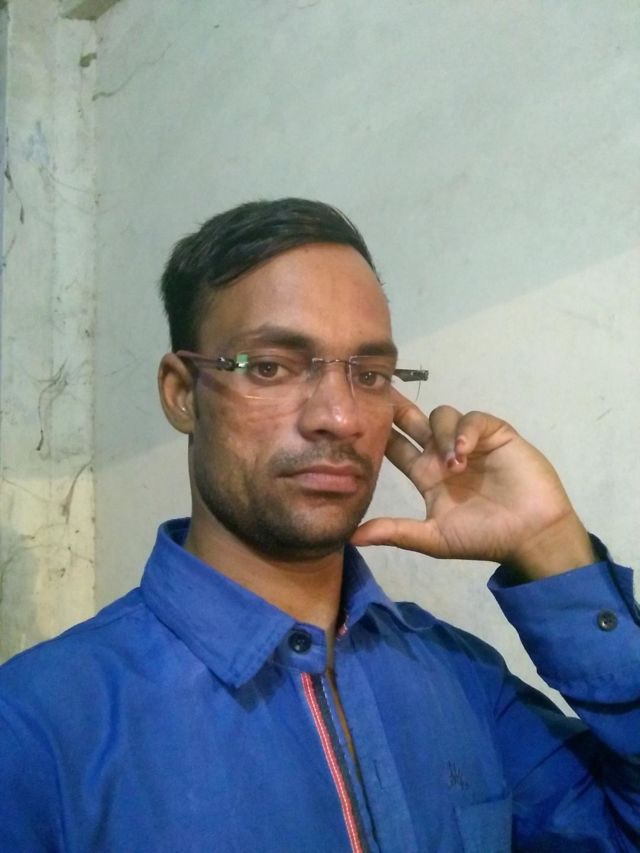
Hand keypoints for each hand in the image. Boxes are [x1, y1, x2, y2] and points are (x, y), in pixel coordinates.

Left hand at [351, 395, 595, 578]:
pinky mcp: (495, 434)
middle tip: (383, 395)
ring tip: (454, 464)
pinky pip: (474, 420)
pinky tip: (465, 452)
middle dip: (399, 408)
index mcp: (426, 475)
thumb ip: (395, 532)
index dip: (380, 432)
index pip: (396, 447)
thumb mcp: (433, 538)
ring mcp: (470, 442)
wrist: (531, 536)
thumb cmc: (483, 537)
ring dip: (442, 434)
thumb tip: (351, 538)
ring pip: (443, 416)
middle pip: (414, 420)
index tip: (359, 419)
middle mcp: (443, 454)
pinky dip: (466, 432)